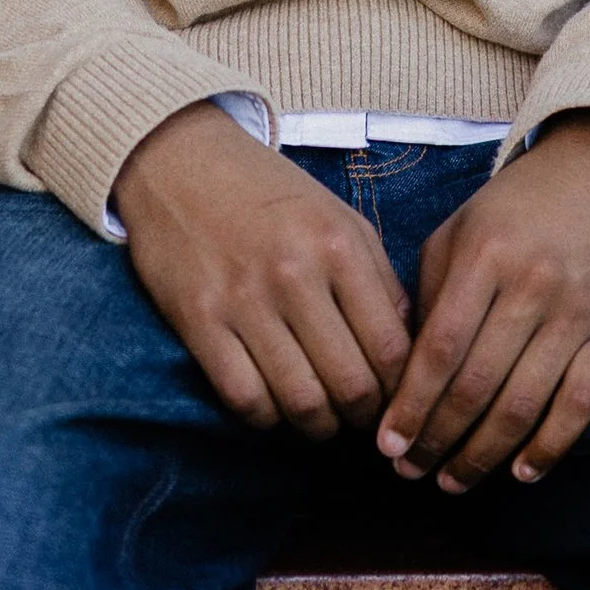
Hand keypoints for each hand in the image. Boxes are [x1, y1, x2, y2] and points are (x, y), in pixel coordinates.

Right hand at [112, 101, 411, 434]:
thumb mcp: (339, 218)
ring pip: (301, 402)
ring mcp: (245, 299)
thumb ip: (378, 281)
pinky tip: (276, 409)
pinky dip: (268, 420)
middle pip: (351, 385)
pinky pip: (245, 399)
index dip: (402, 390)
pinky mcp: (199, 320)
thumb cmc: (270, 196)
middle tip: (363, 423)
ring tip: (323, 422)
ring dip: (319, 428)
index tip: (398, 400)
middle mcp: (296, 273)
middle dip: (365, 419)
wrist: (181, 161)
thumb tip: (408, 349)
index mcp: (339, 246)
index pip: (391, 348)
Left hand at [375, 112, 589, 493]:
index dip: (410, 405)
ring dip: (483, 454)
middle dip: (437, 439)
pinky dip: (549, 448)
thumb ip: (430, 293)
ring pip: (524, 404)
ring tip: (453, 480)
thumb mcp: (461, 229)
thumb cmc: (518, 208)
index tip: (386, 444)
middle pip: (477, 385)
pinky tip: (520, 472)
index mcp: (486, 255)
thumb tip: (401, 373)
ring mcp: (579, 310)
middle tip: (410, 470)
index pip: (439, 348)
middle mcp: (533, 284)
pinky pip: (579, 405)